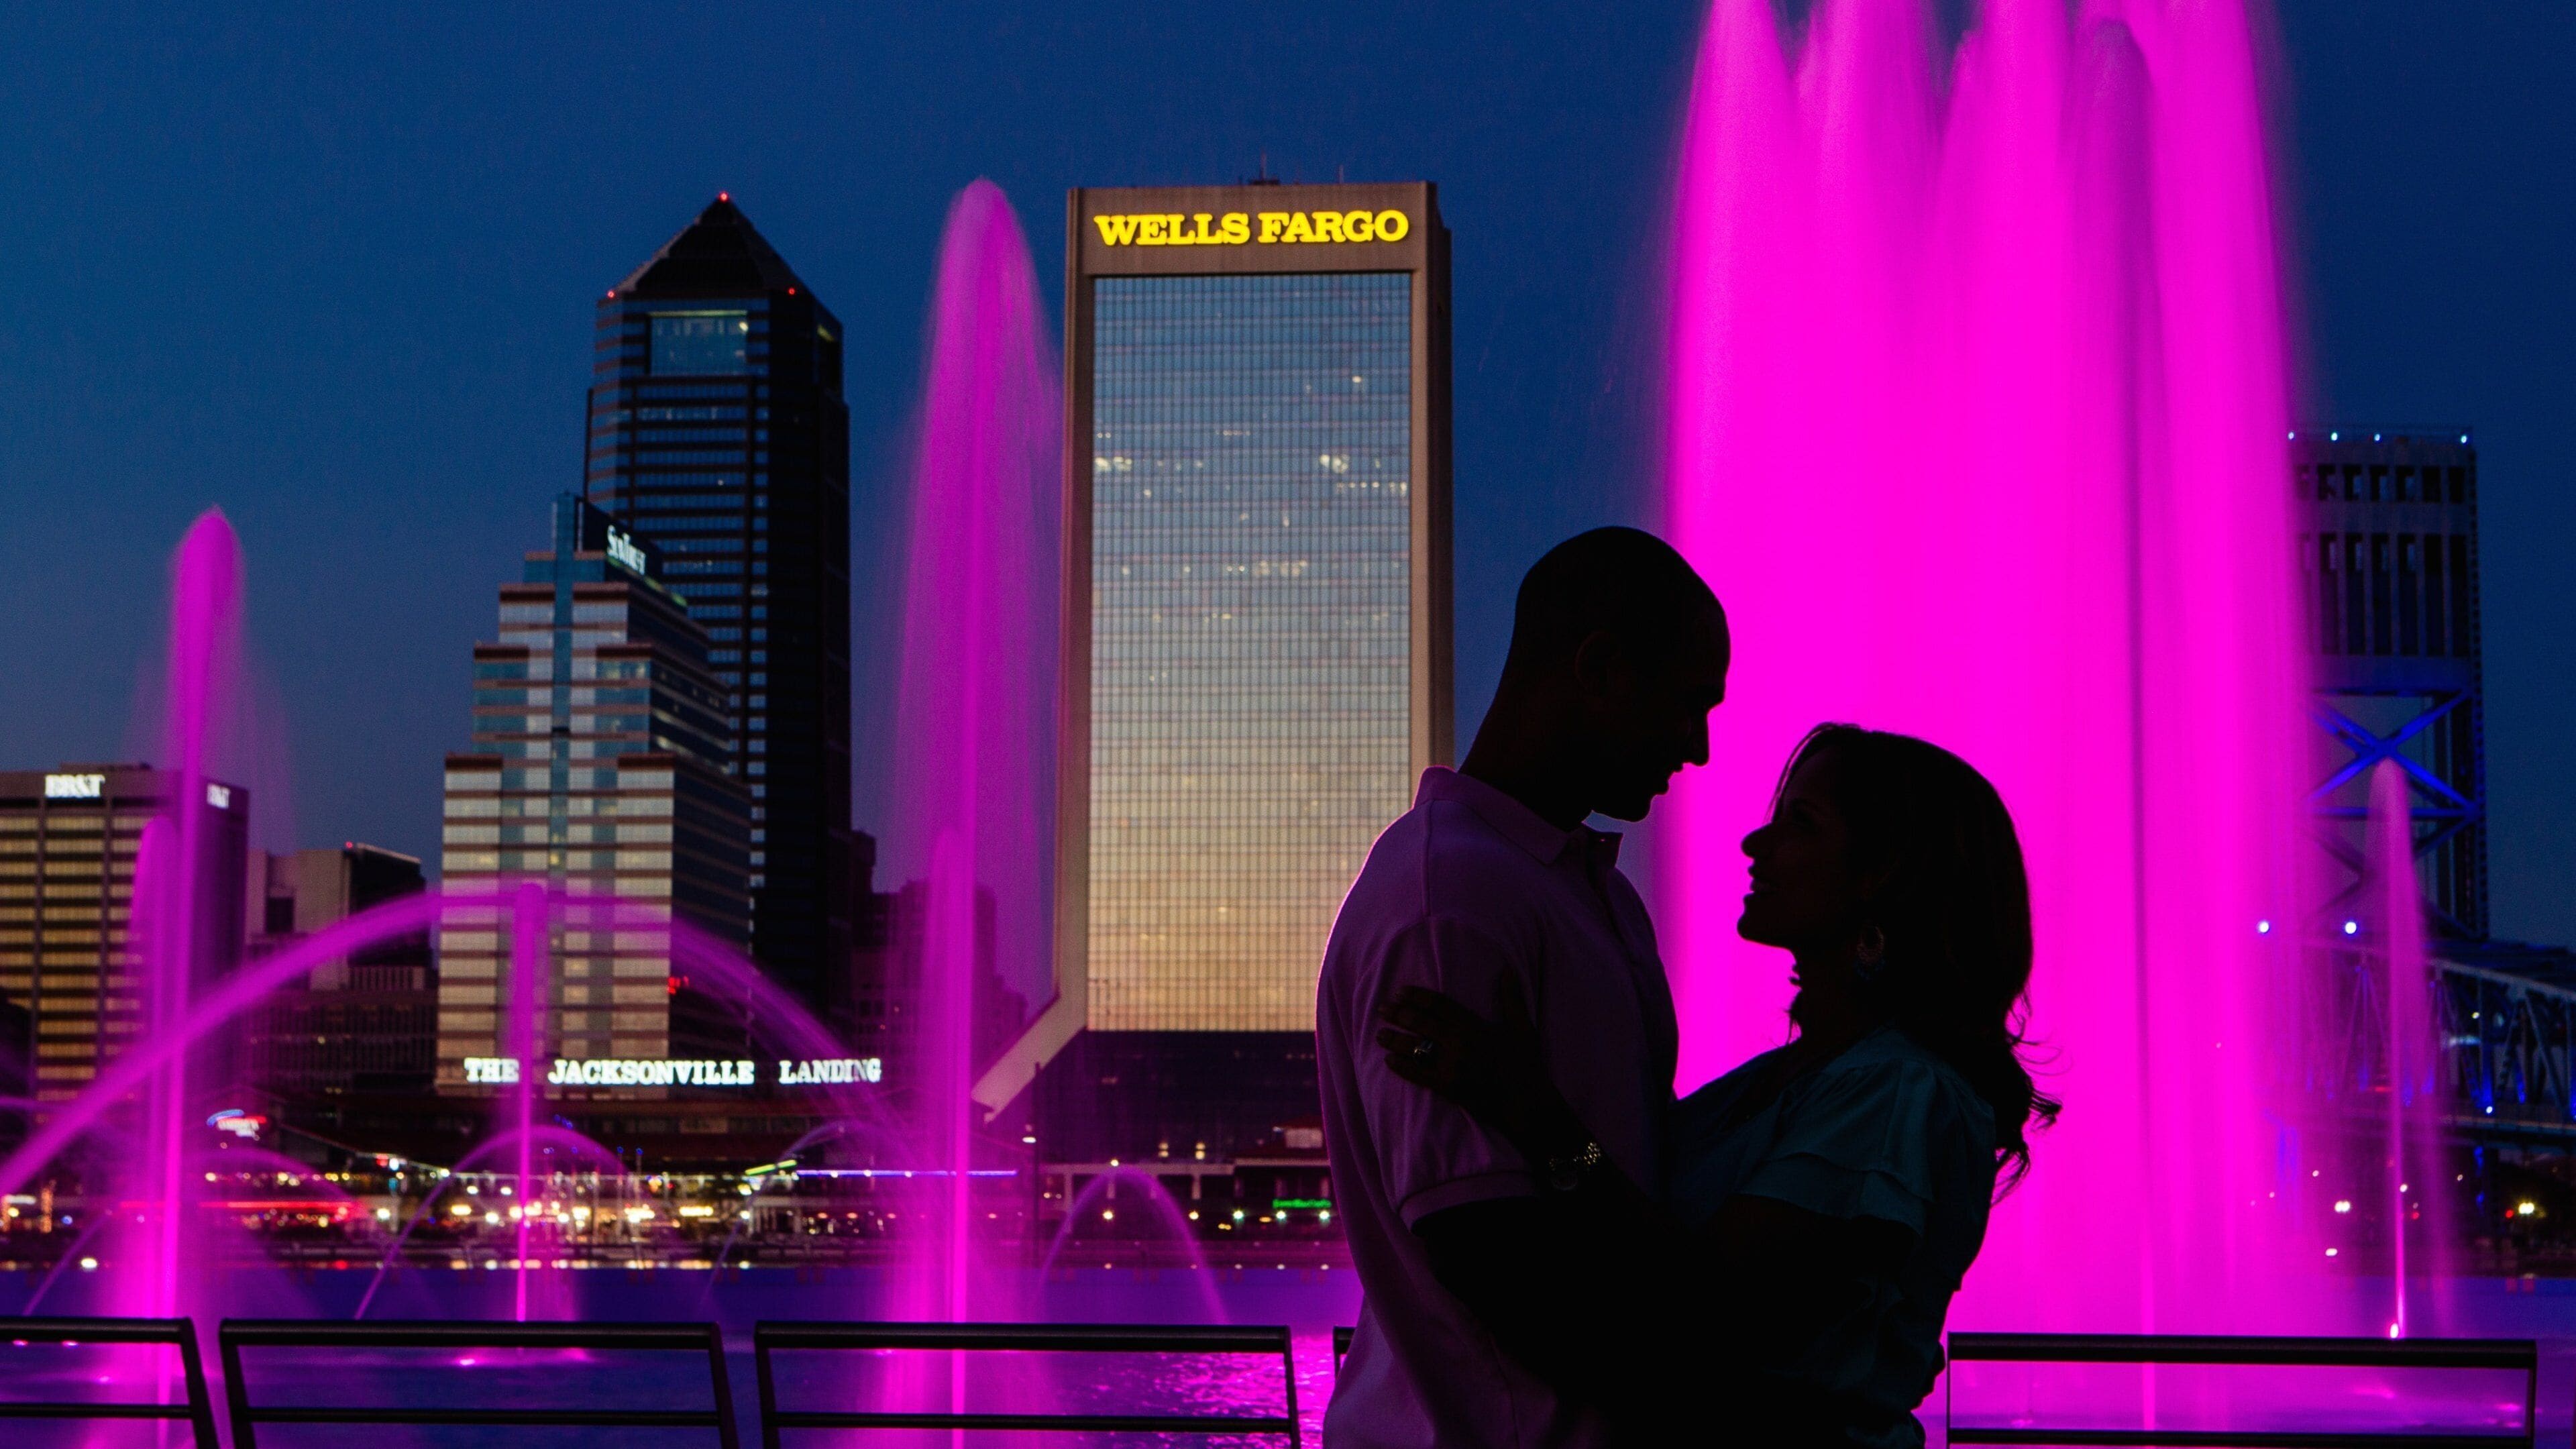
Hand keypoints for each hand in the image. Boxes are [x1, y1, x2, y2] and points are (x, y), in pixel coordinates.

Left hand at [1376, 974, 1553, 1143]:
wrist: (1527, 1104)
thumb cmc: (1526, 1065)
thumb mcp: (1522, 1027)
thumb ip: (1511, 997)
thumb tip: (1508, 969)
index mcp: (1475, 1025)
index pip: (1438, 1004)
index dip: (1416, 996)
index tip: (1400, 992)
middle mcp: (1460, 1042)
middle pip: (1420, 1022)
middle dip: (1398, 1014)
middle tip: (1382, 1008)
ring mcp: (1452, 1065)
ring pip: (1415, 1047)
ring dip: (1394, 1039)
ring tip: (1380, 1034)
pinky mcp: (1448, 1087)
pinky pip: (1418, 1074)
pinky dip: (1401, 1067)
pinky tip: (1389, 1061)